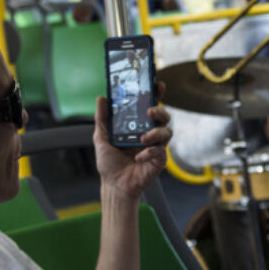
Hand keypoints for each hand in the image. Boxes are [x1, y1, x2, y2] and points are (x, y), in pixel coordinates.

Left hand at [93, 83, 170, 198]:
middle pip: (164, 116)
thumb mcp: (101, 137)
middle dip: (160, 110)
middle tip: (149, 112)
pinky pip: (161, 151)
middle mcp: (149, 133)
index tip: (158, 84)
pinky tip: (139, 157)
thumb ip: (102, 118)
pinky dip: (150, 152)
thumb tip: (102, 98)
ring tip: (142, 139)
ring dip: (156, 133)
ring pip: (167, 132)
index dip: (157, 94)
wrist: (114, 184)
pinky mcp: (159, 160)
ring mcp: (156, 146)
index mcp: (138, 126)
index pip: (150, 106)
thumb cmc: (110, 162)